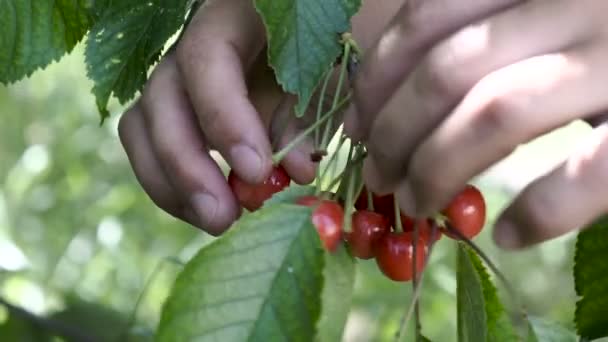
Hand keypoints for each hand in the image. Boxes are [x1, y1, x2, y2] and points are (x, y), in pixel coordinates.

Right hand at [118, 0, 402, 234]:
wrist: (329, 45)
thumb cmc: (335, 52)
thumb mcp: (332, 75)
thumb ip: (312, 114)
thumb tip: (294, 172)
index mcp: (234, 18)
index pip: (206, 57)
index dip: (222, 116)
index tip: (256, 170)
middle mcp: (192, 44)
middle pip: (160, 98)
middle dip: (187, 165)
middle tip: (224, 216)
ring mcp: (178, 80)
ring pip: (142, 128)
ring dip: (172, 184)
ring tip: (216, 222)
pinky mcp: (175, 114)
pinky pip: (152, 150)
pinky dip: (174, 188)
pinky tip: (210, 212)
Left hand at [344, 0, 607, 248]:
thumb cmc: (603, 32)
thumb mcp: (540, 13)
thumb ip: (482, 30)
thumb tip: (380, 100)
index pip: (427, 18)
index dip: (377, 78)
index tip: (354, 124)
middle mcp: (579, 1)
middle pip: (448, 70)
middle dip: (393, 132)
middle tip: (376, 174)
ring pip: (495, 114)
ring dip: (437, 170)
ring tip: (415, 205)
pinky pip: (587, 173)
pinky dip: (540, 211)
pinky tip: (507, 232)